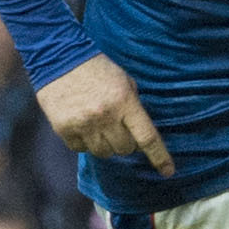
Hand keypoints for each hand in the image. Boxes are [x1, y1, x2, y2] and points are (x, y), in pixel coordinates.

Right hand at [36, 54, 174, 174]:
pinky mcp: (63, 128)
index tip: (168, 171)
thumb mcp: (125, 82)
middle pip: (125, 149)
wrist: (60, 57)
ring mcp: (83, 124)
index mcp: (125, 102)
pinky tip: (82, 124)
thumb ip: (133, 107)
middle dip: (126, 142)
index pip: (147, 137)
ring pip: (103, 153)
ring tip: (99, 125)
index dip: (159, 157)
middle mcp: (105, 116)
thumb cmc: (98, 69)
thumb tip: (139, 133)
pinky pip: (80, 149)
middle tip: (118, 127)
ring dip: (106, 144)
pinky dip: (84, 142)